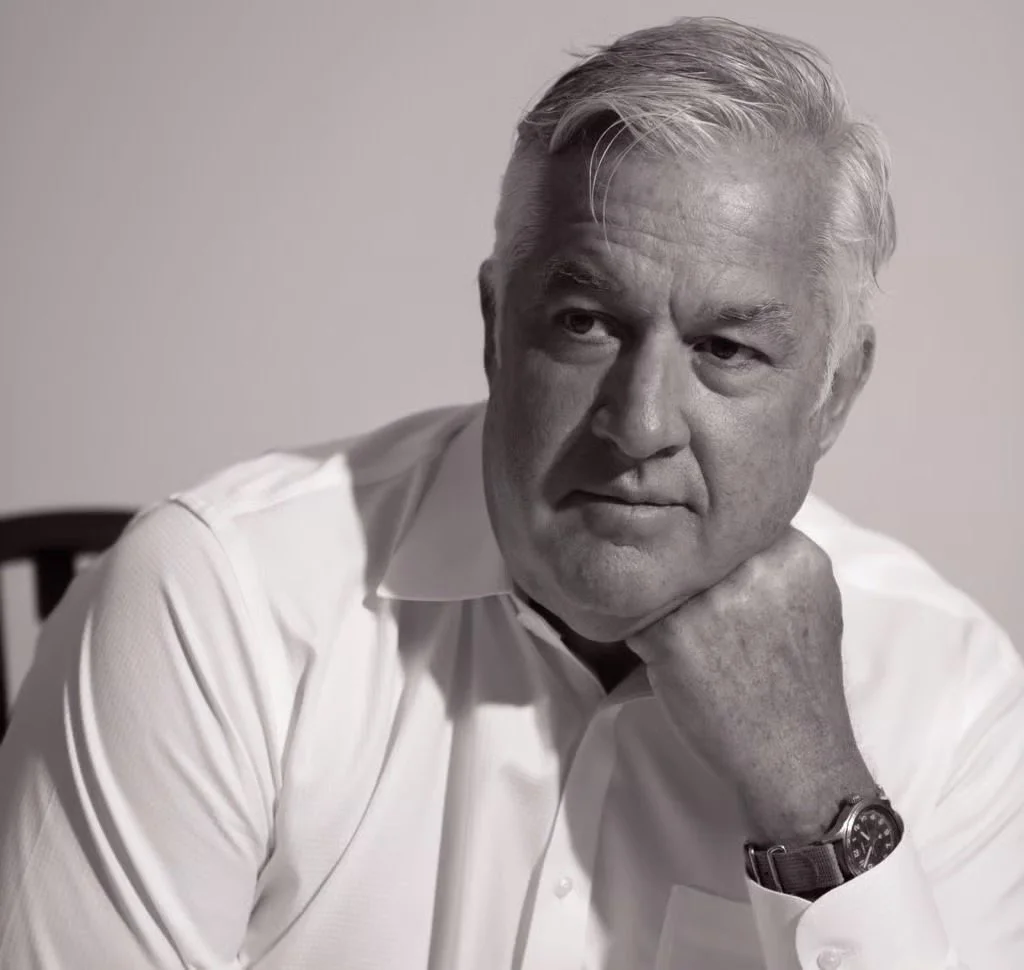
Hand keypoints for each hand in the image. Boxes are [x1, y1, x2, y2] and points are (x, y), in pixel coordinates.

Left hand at [628, 527, 875, 845]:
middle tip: (689, 611)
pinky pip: (634, 614)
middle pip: (690, 547)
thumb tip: (721, 534)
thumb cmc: (799, 689)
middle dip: (682, 573)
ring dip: (658, 603)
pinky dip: (639, 635)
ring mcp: (716, 599)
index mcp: (796, 554)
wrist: (797, 761)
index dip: (710, 550)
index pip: (729, 525)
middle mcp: (758, 568)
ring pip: (659, 577)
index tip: (705, 575)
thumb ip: (774, 564)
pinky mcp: (677, 633)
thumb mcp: (810, 607)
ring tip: (679, 638)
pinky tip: (661, 658)